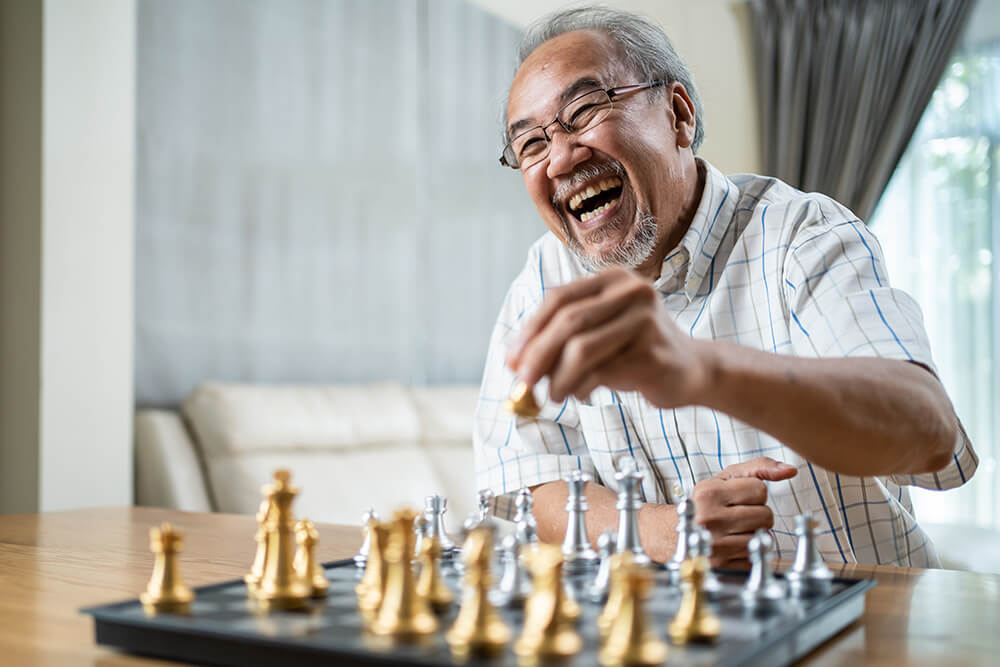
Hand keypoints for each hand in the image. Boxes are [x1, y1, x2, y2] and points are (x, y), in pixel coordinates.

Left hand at [506, 268, 708, 407]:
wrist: (692, 369)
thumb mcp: (600, 332)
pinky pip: (601, 373)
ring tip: (553, 395)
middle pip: (568, 321)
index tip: (512, 359)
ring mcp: (646, 321)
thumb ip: (563, 337)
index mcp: (613, 279)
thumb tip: (516, 361)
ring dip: (557, 378)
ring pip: (581, 349)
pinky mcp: (652, 354)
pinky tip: (581, 394)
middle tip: (523, 381)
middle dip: (538, 355)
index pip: (559, 298)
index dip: (530, 330)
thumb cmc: (635, 351)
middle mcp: (632, 292)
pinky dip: (581, 387)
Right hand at [689, 457, 796, 567]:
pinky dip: (749, 553)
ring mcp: (715, 546)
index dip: (753, 494)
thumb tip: (791, 470)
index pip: (760, 490)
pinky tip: (733, 547)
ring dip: (754, 535)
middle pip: (766, 516)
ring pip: (764, 538)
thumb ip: (759, 468)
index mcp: (709, 493)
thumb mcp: (725, 479)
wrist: (676, 533)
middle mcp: (709, 519)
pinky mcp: (722, 567)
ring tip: (735, 531)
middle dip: (757, 515)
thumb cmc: (706, 504)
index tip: (736, 499)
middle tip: (737, 516)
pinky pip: (756, 558)